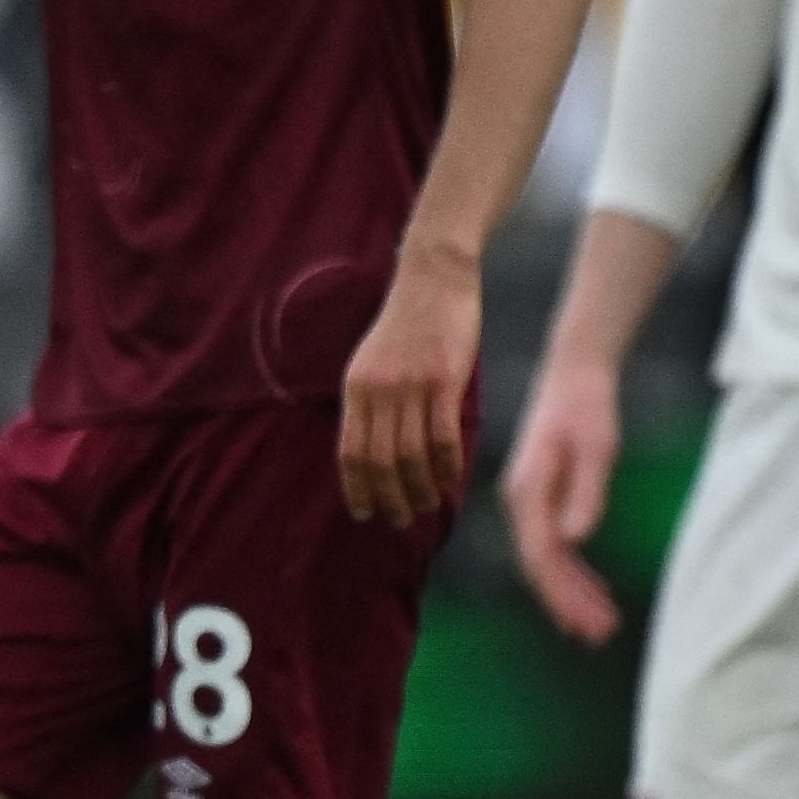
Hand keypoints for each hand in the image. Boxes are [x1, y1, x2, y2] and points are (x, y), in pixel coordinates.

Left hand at [339, 247, 478, 527]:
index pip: (350, 452)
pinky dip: (445, 465)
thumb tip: (370, 448)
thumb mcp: (372, 362)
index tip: (365, 513)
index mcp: (355, 388)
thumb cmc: (407, 323)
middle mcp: (378, 391)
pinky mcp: (444, 380)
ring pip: (410, 454)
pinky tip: (449, 480)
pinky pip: (442, 436)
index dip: (356, 488)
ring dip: (418, 488)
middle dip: (388, 498)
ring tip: (426, 506)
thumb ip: (370, 401)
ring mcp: (411, 386)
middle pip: (379, 460)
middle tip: (401, 520)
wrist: (434, 277)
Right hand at [501, 357, 624, 644]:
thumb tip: (575, 541)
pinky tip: (593, 591)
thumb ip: (586, 493)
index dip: (562, 594)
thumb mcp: (597, 447)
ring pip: (547, 560)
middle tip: (599, 636)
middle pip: (540, 566)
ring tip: (600, 625)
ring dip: (572, 593)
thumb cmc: (587, 405)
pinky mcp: (544, 496)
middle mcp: (521, 501)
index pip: (541, 556)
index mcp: (527, 492)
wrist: (575, 372)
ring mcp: (530, 500)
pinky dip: (574, 571)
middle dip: (568, 603)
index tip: (586, 623)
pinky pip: (555, 545)